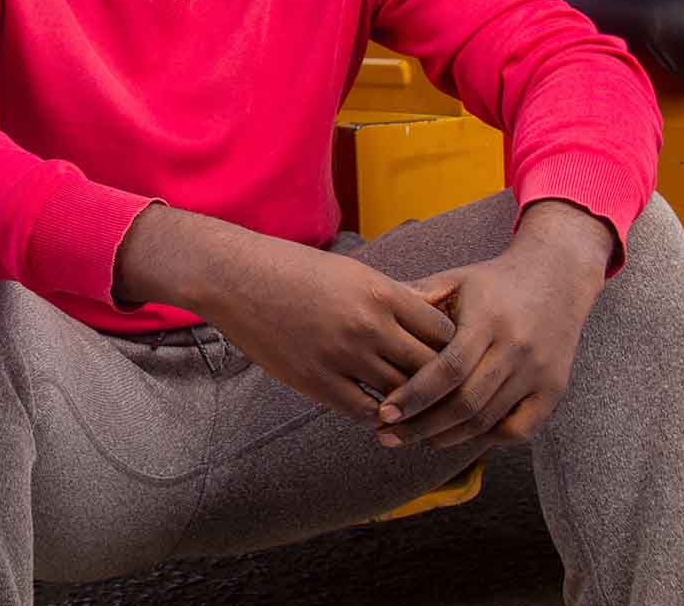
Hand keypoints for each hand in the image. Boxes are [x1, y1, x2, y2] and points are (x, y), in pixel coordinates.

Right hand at [197, 232, 457, 423]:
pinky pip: (364, 411)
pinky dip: (376, 414)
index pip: (443, 331)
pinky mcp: (315, 380)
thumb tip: (436, 311)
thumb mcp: (351, 272)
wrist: (232, 276)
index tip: (446, 354)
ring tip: (415, 407)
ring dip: (409, 402)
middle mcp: (368, 325)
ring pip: (401, 394)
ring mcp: (341, 355)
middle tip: (443, 390)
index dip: (450, 345)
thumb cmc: (293, 268)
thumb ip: (394, 295)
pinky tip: (378, 410)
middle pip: (430, 367)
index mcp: (381, 292)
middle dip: (439, 379)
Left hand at [376, 200, 612, 449]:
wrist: (557, 277)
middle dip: (423, 425)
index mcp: (489, 320)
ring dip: (448, 437)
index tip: (384, 413)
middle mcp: (518, 349)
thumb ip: (416, 298)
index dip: (415, 395)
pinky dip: (485, 438)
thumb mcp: (454, 280)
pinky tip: (454, 436)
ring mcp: (539, 372)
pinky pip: (519, 429)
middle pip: (467, 402)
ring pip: (490, 420)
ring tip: (411, 439)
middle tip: (387, 435)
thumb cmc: (492, 282)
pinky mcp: (554, 390)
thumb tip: (372, 314)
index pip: (449, 369)